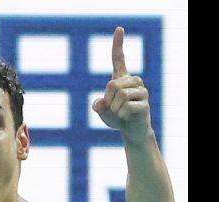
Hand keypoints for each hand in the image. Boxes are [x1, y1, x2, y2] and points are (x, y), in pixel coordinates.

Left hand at [91, 27, 151, 143]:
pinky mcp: (145, 103)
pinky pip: (125, 108)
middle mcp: (133, 81)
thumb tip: (99, 103)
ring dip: (114, 108)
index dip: (118, 44)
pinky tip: (127, 117)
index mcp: (122, 79)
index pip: (118, 59)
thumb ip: (97, 106)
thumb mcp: (102, 111)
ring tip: (121, 112)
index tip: (119, 28)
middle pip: (112, 84)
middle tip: (115, 108)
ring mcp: (142, 91)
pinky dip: (121, 115)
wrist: (132, 131)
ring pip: (120, 95)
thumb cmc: (117, 117)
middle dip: (108, 100)